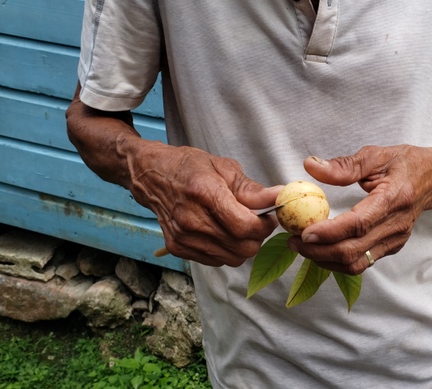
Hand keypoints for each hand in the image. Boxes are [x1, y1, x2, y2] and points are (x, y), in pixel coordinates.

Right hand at [127, 142, 280, 266]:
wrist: (152, 176)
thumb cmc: (190, 167)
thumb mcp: (224, 168)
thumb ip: (252, 189)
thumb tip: (279, 197)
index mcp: (205, 193)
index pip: (245, 226)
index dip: (264, 226)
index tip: (268, 218)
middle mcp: (192, 219)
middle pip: (242, 247)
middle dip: (257, 238)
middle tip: (256, 223)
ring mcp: (183, 237)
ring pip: (232, 258)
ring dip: (243, 246)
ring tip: (238, 226)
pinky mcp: (178, 248)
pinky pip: (217, 261)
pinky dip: (226, 250)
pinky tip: (221, 232)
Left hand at [288, 145, 431, 274]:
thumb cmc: (406, 163)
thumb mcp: (376, 155)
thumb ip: (344, 165)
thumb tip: (311, 167)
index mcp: (394, 199)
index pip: (358, 224)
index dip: (330, 232)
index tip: (304, 231)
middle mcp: (396, 225)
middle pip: (353, 250)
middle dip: (319, 250)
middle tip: (294, 240)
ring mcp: (395, 240)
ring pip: (356, 263)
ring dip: (325, 260)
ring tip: (303, 246)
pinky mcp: (392, 247)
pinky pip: (362, 262)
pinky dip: (337, 260)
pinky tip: (321, 248)